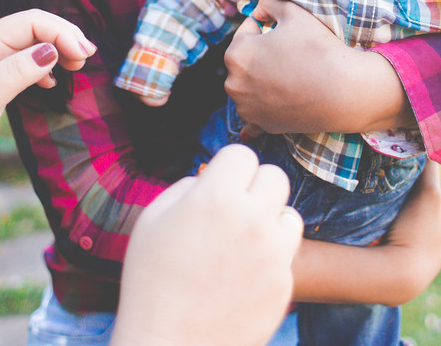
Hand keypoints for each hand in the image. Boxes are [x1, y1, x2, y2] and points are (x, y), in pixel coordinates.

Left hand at [0, 10, 94, 181]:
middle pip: (35, 29)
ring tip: (77, 66)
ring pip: (32, 45)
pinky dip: (44, 68)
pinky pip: (25, 63)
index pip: (33, 22)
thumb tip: (52, 50)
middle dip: (64, 37)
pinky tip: (52, 83)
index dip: (62, 33)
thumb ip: (20, 70)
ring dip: (57, 51)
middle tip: (88, 57)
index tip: (82, 55)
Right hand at [112, 144, 302, 345]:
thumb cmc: (151, 282)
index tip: (217, 184)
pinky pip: (286, 255)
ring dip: (270, 220)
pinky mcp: (284, 285)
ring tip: (242, 240)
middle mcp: (252, 220)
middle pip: (275, 176)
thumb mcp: (151, 220)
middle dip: (254, 187)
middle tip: (233, 207)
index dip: (227, 167)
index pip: (242, 154)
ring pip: (290, 214)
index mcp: (215, 199)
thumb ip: (186, 189)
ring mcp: (273, 254)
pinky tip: (241, 274)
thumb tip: (210, 180)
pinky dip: (269, 258)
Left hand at [224, 0, 408, 134]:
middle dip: (260, 53)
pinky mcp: (261, 125)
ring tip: (288, 74)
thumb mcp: (294, 12)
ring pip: (248, 84)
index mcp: (237, 53)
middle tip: (288, 52)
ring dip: (260, 78)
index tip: (283, 31)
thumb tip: (259, 8)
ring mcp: (246, 107)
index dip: (265, 26)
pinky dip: (259, 110)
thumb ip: (269, 2)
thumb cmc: (318, 49)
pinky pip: (253, 116)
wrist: (344, 92)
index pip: (246, 30)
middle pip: (244, 59)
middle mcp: (233, 83)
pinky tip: (259, 115)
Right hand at [376, 164, 440, 300]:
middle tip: (392, 200)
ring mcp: (433, 246)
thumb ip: (430, 166)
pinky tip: (387, 232)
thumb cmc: (417, 230)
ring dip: (399, 214)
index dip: (414, 181)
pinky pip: (405, 234)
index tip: (400, 187)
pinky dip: (396, 230)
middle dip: (408, 198)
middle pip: (422, 200)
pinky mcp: (417, 259)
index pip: (431, 183)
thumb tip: (430, 138)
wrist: (401, 274)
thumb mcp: (427, 191)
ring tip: (387, 216)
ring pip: (412, 217)